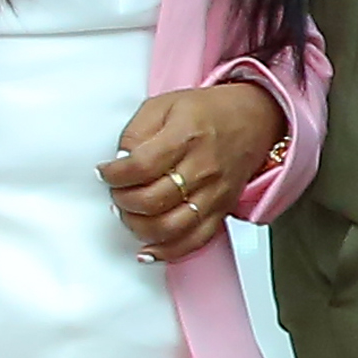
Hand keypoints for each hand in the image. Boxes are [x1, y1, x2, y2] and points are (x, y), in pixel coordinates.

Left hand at [100, 80, 288, 263]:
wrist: (253, 120)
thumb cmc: (208, 112)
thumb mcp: (163, 105)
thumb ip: (136, 131)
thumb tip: (118, 162)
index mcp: (186, 137)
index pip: (141, 167)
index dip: (114, 175)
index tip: (105, 173)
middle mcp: (202, 168)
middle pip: (152, 200)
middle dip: (122, 201)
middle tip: (117, 192)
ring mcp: (214, 194)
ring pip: (170, 227)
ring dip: (139, 227)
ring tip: (129, 215)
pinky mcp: (221, 211)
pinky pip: (194, 241)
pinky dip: (167, 252)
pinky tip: (148, 250)